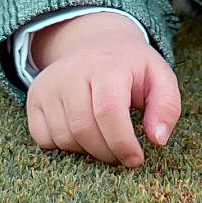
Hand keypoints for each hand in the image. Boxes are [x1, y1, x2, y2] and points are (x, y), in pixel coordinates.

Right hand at [26, 12, 180, 169]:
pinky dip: (63, 146)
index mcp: (108, 64)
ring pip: (64, 137)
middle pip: (84, 129)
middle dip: (107, 153)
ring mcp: (49, 84)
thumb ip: (167, 107)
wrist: (96, 43)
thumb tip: (158, 139)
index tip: (136, 159)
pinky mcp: (34, 97)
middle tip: (121, 156)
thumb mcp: (159, 77)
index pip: (108, 111)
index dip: (122, 143)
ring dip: (87, 151)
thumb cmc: (131, 68)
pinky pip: (43, 139)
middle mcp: (72, 71)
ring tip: (104, 141)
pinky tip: (81, 134)